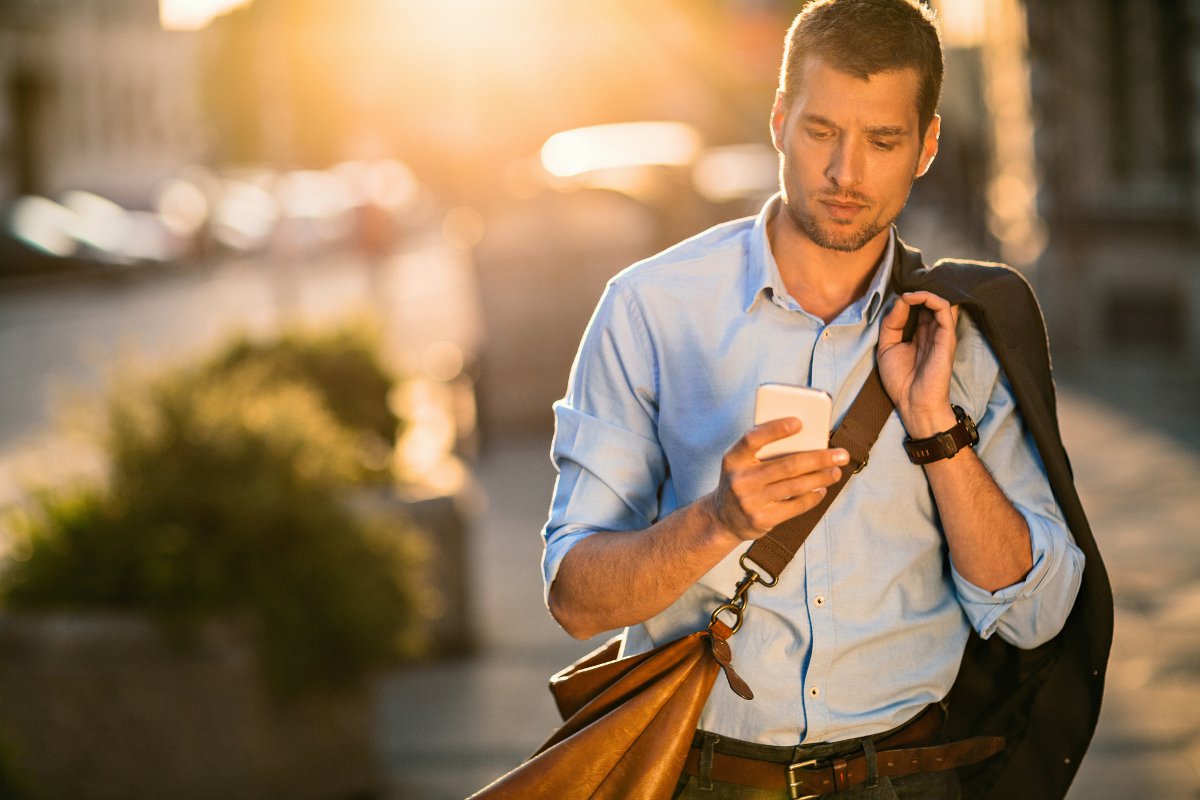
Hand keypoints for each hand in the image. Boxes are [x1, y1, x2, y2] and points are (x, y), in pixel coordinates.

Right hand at [707, 418, 848, 541]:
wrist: (723, 518)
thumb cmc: (742, 481)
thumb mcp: (741, 463)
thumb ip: (764, 451)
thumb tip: (806, 441)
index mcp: (733, 459)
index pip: (753, 439)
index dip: (775, 429)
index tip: (799, 422)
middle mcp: (740, 480)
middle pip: (787, 465)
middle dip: (819, 458)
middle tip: (841, 454)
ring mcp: (750, 502)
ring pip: (795, 486)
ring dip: (821, 477)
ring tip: (835, 471)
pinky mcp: (762, 519)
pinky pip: (795, 506)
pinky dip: (812, 497)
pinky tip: (822, 489)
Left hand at [877, 291, 958, 436]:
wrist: (913, 403)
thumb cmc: (900, 380)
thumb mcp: (886, 347)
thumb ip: (891, 323)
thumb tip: (900, 300)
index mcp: (918, 334)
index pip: (917, 307)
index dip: (907, 296)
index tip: (892, 292)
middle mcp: (931, 331)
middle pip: (928, 302)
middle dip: (915, 290)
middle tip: (901, 286)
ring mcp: (940, 333)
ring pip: (938, 300)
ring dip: (921, 291)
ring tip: (907, 293)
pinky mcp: (946, 336)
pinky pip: (944, 308)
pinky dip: (930, 297)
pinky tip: (912, 298)